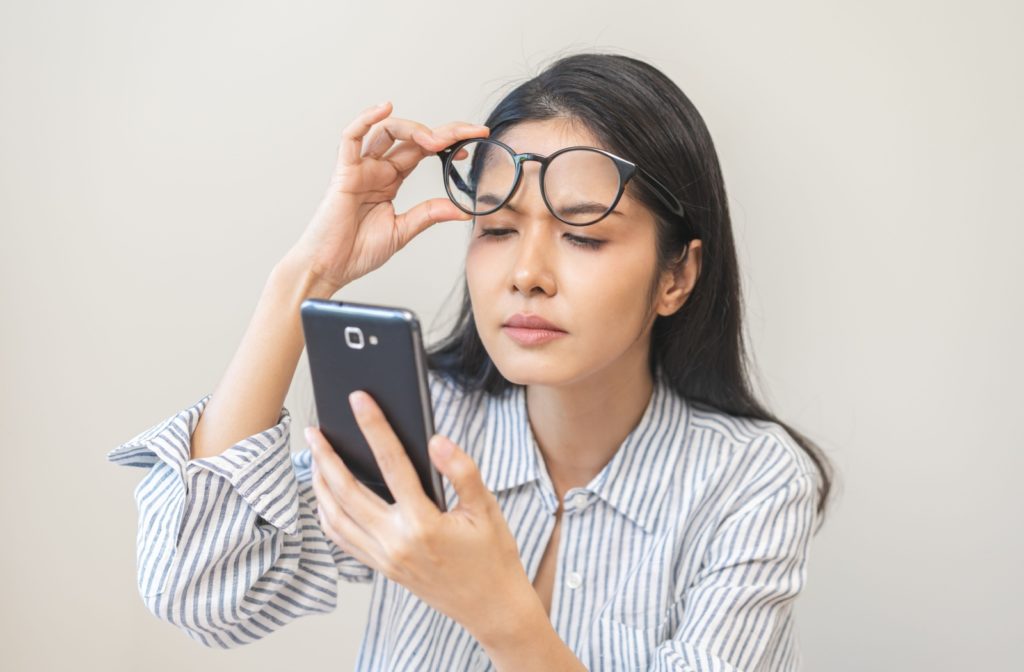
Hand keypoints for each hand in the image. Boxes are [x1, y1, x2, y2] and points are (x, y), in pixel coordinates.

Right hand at [287, 102, 489, 292]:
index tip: (475, 140)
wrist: (330, 267)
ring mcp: (360, 168)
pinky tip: (385, 108)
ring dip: (414, 128)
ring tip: (435, 140)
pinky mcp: (344, 172)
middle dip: (443, 132)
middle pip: (411, 137)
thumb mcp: (402, 231)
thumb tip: (462, 210)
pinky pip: (351, 137)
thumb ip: (429, 215)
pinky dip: (366, 119)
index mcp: (391, 181)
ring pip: (386, 131)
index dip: (449, 142)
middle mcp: (376, 169)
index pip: (423, 151)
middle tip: (470, 133)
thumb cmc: (357, 251)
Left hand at [304, 390, 536, 645]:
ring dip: (319, 485)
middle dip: (326, 457)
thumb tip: (437, 441)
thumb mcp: (487, 509)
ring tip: (314, 458)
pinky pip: (342, 539)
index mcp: (423, 524)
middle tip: (314, 430)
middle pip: (347, 491)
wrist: (492, 608)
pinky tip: (326, 497)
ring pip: (335, 517)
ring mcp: (384, 559)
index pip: (391, 463)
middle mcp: (396, 543)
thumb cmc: (493, 557)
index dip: (374, 427)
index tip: (359, 400)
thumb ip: (462, 472)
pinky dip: (327, 514)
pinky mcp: (382, 569)